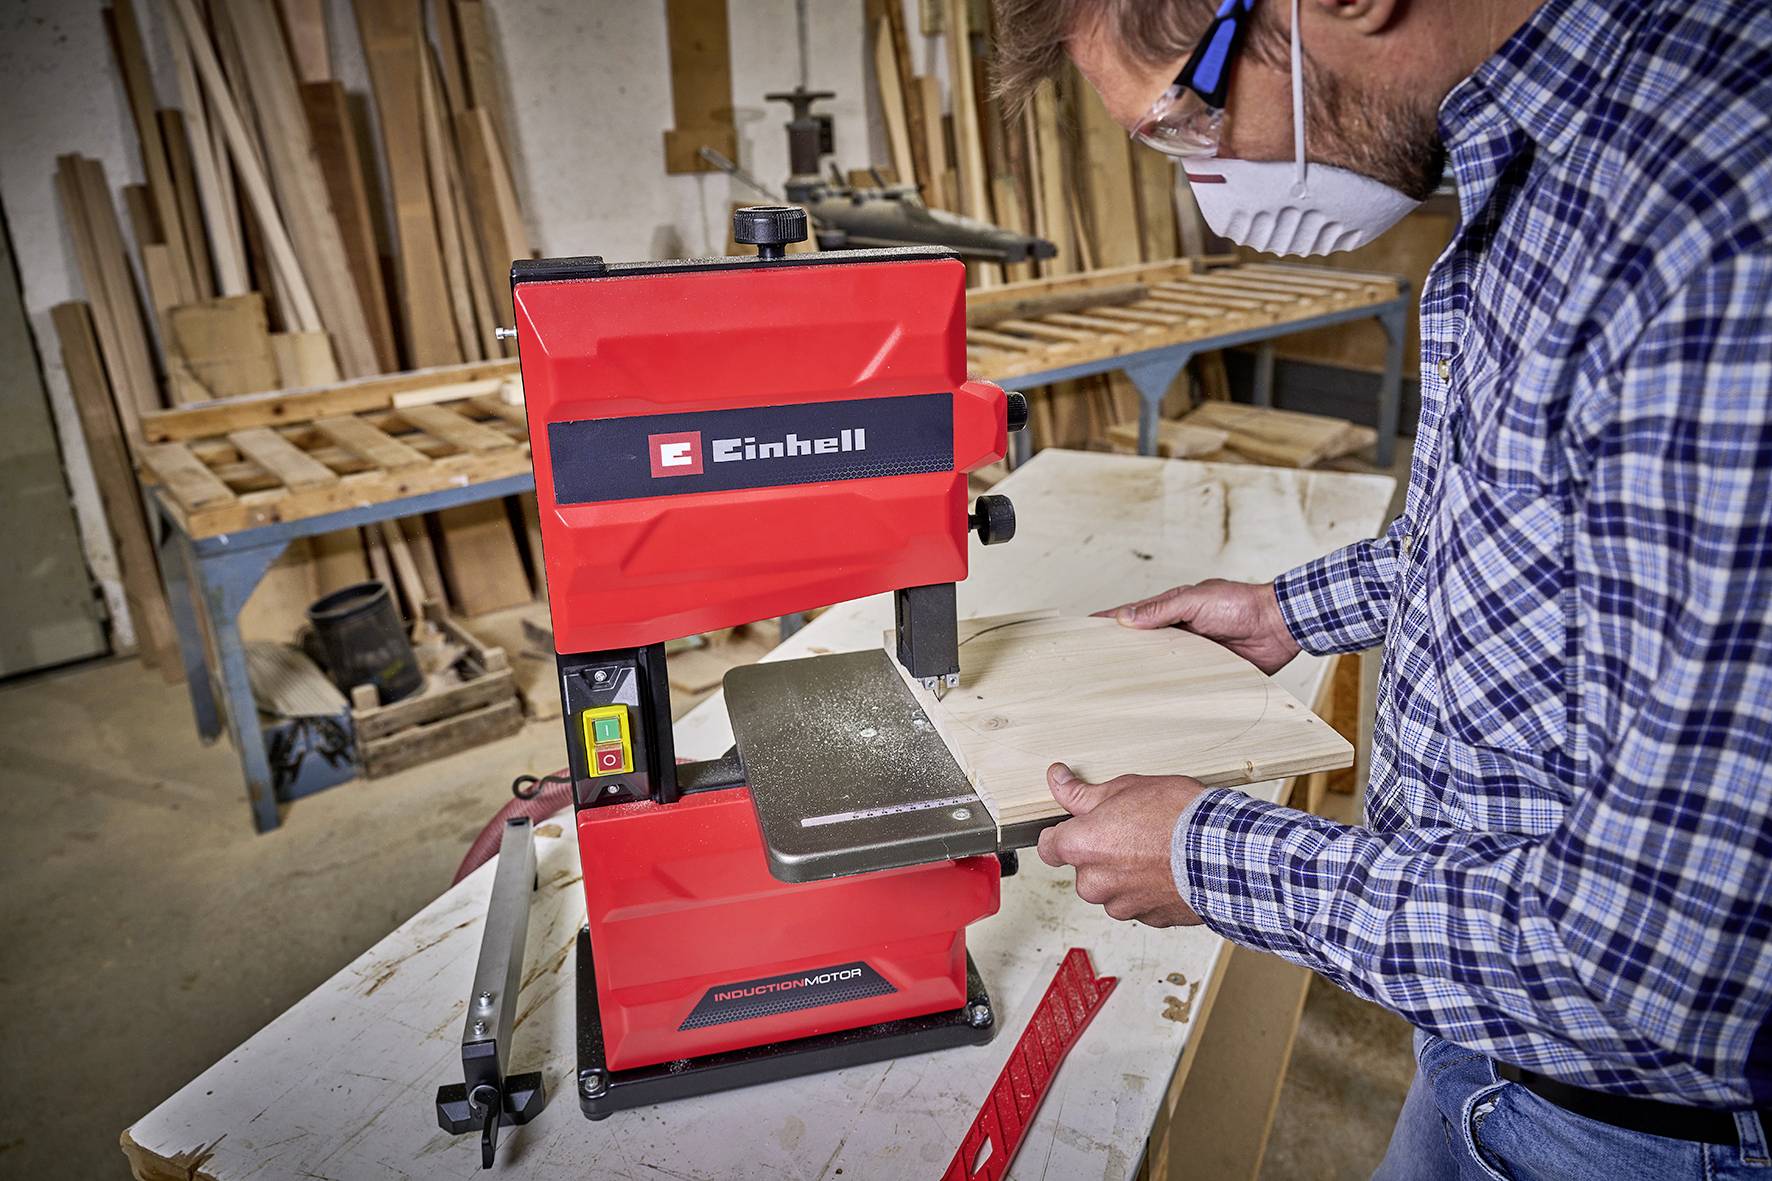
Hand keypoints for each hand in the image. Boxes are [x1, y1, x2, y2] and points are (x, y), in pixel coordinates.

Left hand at [1035, 763, 1205, 926]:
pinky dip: (1149, 889)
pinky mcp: (1150, 918)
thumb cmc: (1178, 818)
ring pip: (1112, 889)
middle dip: (1101, 854)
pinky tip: (1168, 868)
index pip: (1048, 847)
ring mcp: (1122, 905)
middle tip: (1131, 831)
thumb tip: (1058, 780)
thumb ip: (1084, 794)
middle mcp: (1094, 882)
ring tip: (1156, 850)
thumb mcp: (1126, 789)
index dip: (1062, 834)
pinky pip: (1140, 903)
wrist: (1224, 853)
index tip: (1077, 825)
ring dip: (1126, 874)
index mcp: (1081, 847)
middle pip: (1084, 869)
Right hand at [1096, 579, 1299, 674]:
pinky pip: (1188, 685)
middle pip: (1144, 647)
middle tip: (1094, 669)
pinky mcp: (1211, 673)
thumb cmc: (1240, 604)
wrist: (1279, 625)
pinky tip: (1158, 705)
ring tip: (1119, 694)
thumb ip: (1161, 610)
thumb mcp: (1195, 600)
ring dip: (1147, 678)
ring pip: (1164, 669)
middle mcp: (1180, 634)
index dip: (1109, 624)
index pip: (1133, 618)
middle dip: (1122, 657)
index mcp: (1172, 611)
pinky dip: (1174, 693)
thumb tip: (1125, 618)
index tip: (1083, 632)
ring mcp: (1195, 655)